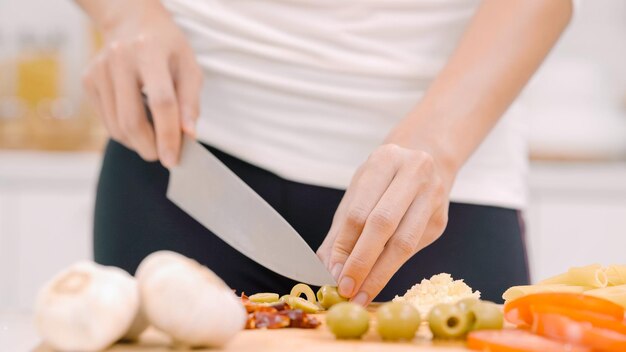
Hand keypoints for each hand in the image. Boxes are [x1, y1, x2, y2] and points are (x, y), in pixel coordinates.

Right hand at [82, 2, 202, 166]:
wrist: (131, 22)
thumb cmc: (167, 48)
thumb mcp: (189, 67)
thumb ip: (190, 102)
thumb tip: (188, 136)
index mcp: (150, 51)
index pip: (161, 102)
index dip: (168, 135)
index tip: (174, 160)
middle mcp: (119, 58)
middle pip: (132, 120)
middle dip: (150, 147)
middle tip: (164, 156)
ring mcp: (99, 70)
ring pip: (116, 126)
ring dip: (138, 143)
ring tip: (155, 138)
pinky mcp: (88, 81)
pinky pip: (106, 121)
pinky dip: (125, 133)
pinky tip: (138, 123)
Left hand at [317, 144, 451, 305]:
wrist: (426, 159)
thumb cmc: (383, 180)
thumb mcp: (358, 192)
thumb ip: (341, 229)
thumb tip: (329, 268)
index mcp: (385, 160)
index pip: (360, 210)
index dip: (345, 244)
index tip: (334, 272)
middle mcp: (413, 173)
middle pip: (384, 224)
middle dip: (362, 261)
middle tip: (347, 288)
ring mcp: (432, 196)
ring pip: (404, 241)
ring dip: (379, 272)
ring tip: (361, 292)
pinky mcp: (441, 219)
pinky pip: (414, 248)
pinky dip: (393, 266)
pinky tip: (378, 278)